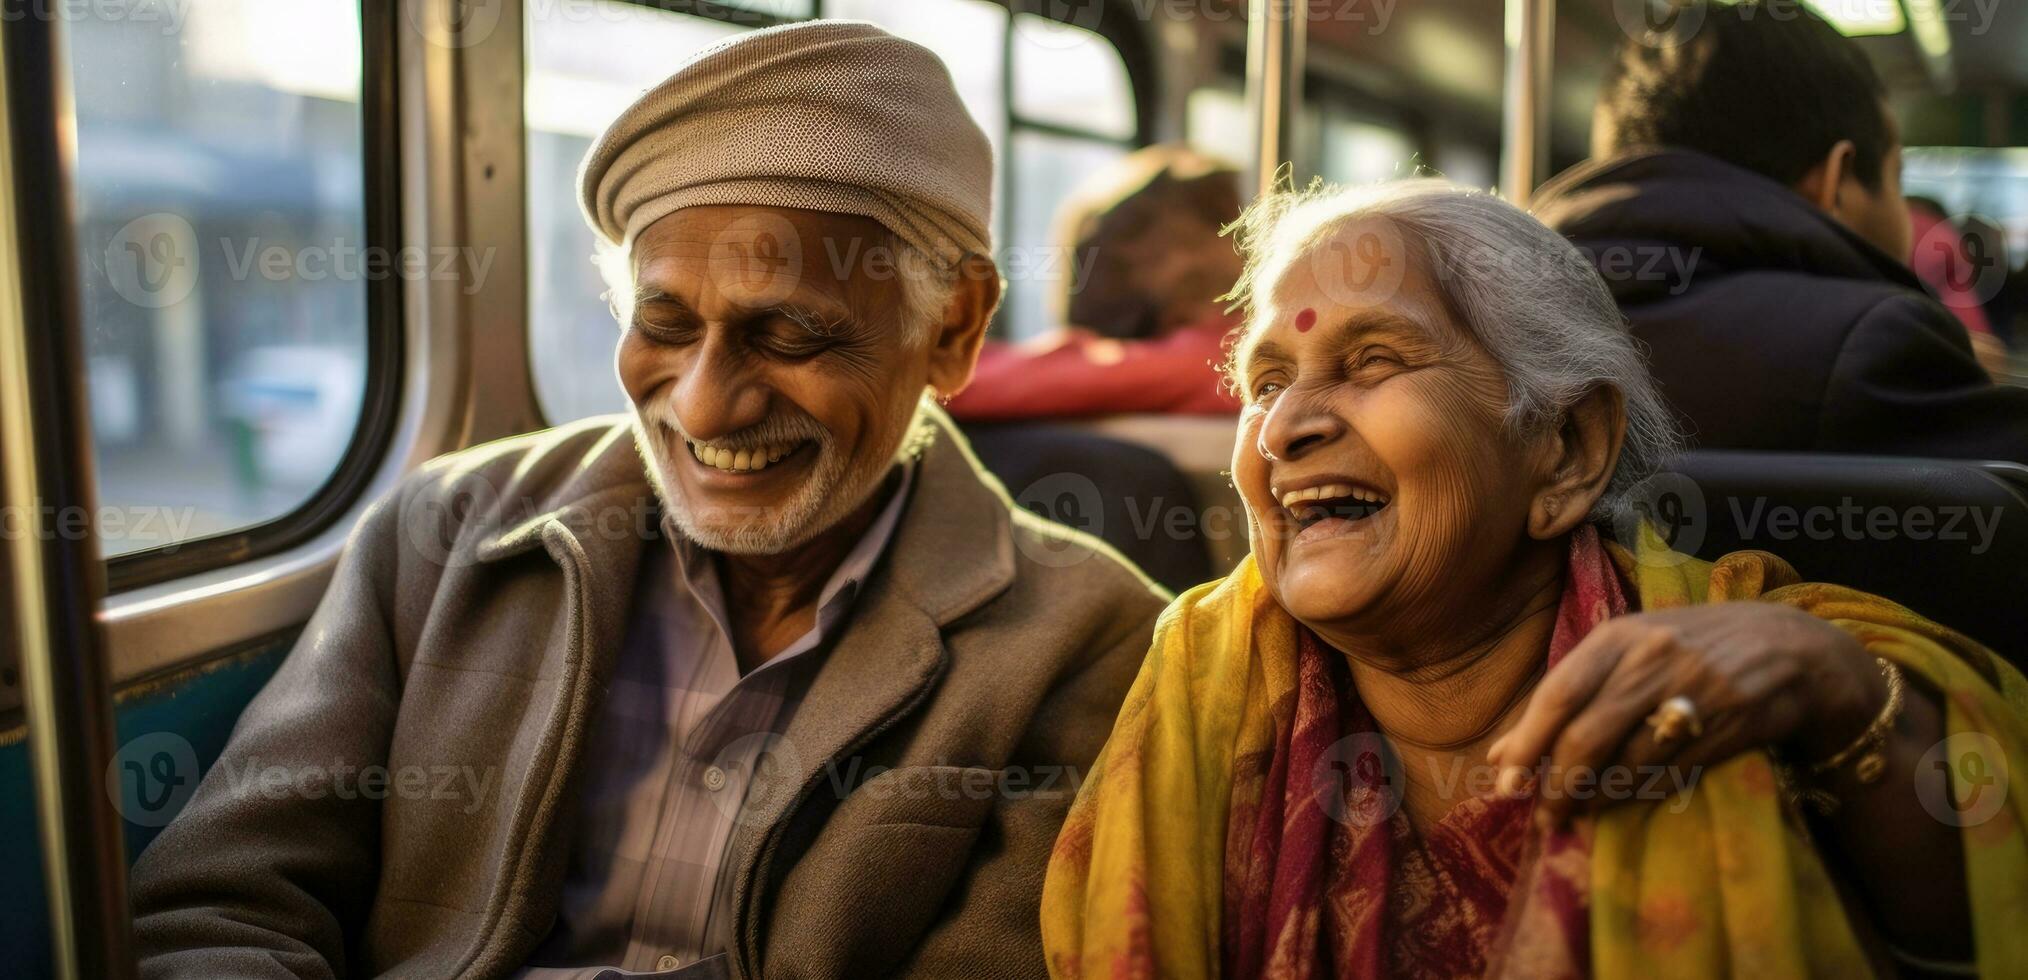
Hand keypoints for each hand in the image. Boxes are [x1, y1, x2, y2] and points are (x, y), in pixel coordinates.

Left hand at [1484, 602, 1883, 828]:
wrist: (1791, 646)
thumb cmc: (1689, 649)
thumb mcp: (1627, 653)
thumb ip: (1567, 697)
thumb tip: (1500, 755)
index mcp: (1618, 637)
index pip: (1556, 695)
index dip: (1527, 745)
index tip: (1505, 783)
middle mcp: (1651, 660)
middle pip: (1586, 735)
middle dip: (1558, 784)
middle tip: (1545, 814)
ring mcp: (1693, 692)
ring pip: (1627, 762)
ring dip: (1595, 798)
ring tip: (1578, 813)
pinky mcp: (1729, 724)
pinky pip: (1669, 775)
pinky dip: (1638, 796)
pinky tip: (1621, 803)